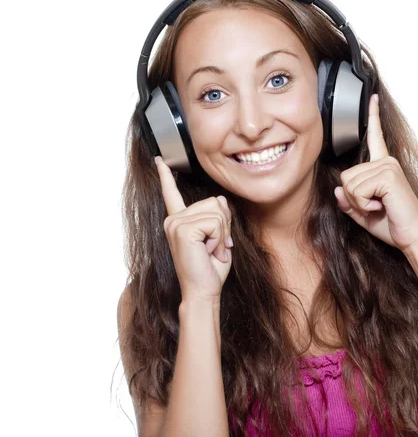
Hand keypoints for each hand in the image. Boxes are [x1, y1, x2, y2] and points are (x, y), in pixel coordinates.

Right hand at [155, 156, 233, 302]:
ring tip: (212, 251)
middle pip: (215, 202)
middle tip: (216, 248)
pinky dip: (220, 238)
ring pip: (217, 211)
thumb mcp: (219, 237)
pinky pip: (216, 222)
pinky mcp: (183, 229)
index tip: (159, 160)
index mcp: (179, 221)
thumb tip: (219, 199)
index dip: (166, 176)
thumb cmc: (210, 268)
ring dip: (223, 234)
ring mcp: (175, 223)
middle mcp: (173, 219)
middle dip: (225, 225)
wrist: (203, 291)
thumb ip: (219, 216)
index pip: (171, 194)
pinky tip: (209, 252)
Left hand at [334, 94, 417, 252]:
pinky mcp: (388, 175)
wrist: (413, 238)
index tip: (373, 98)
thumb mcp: (363, 213)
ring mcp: (388, 167)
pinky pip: (356, 190)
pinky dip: (363, 205)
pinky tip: (380, 207)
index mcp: (383, 167)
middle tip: (374, 207)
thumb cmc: (392, 225)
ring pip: (348, 184)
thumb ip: (348, 201)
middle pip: (345, 175)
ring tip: (379, 207)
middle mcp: (387, 162)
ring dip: (358, 203)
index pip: (375, 138)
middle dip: (352, 198)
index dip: (373, 117)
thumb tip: (336, 189)